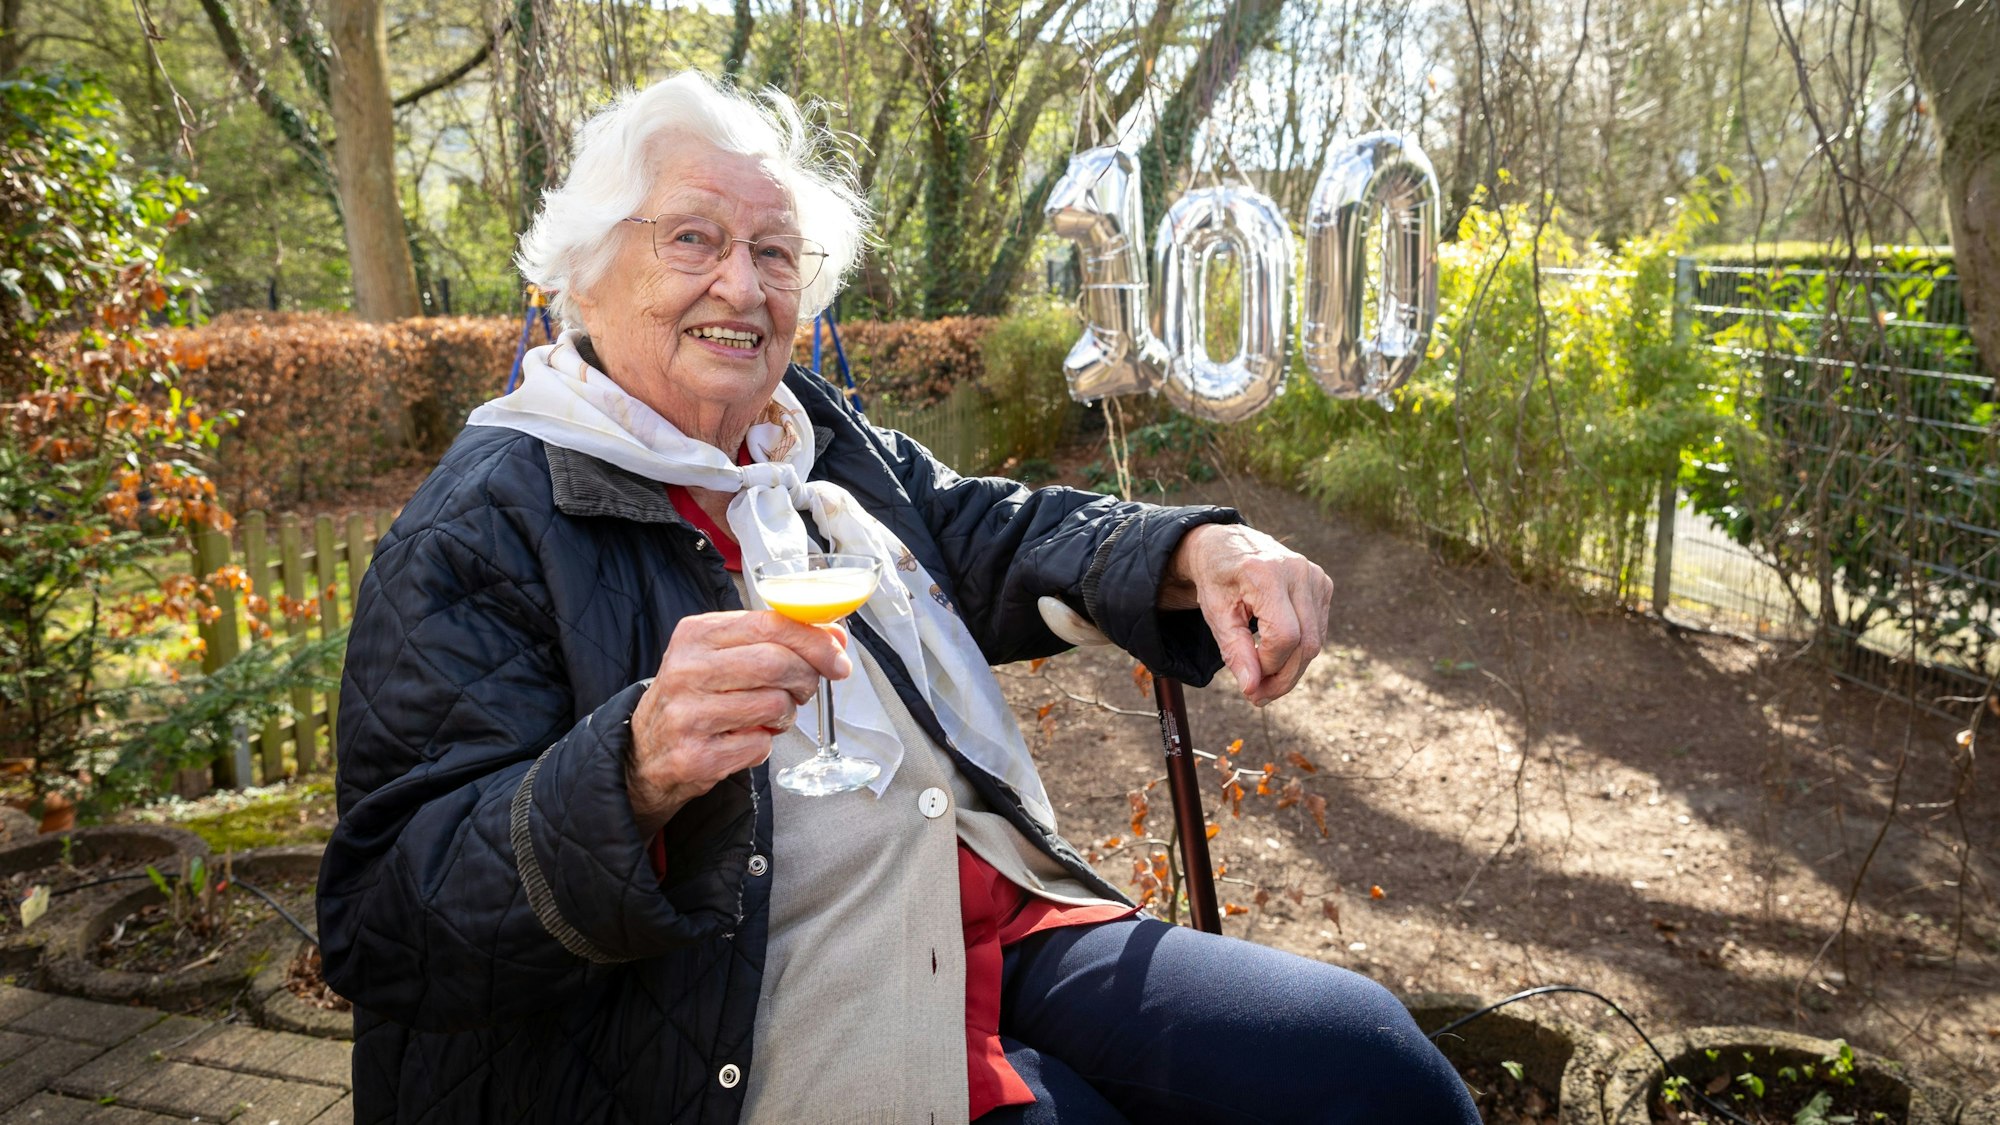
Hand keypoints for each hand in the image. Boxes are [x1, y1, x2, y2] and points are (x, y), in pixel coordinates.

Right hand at [627, 611, 850, 834]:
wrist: (645, 749)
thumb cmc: (695, 696)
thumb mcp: (721, 653)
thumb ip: (774, 640)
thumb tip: (835, 638)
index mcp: (696, 634)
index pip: (769, 625)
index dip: (814, 641)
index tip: (838, 657)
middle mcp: (687, 671)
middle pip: (776, 664)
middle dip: (806, 678)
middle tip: (805, 689)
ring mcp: (688, 715)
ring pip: (774, 705)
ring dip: (785, 714)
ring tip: (767, 715)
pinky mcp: (696, 756)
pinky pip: (760, 746)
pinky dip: (765, 744)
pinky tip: (745, 738)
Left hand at [1160, 524, 1332, 705]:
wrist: (1227, 545)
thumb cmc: (1217, 580)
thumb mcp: (1215, 614)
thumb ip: (1235, 651)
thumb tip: (1252, 689)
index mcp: (1266, 573)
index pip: (1284, 636)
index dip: (1269, 666)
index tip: (1249, 680)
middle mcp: (1298, 571)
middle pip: (1307, 643)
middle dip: (1284, 677)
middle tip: (1258, 696)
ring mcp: (1315, 575)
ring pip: (1316, 641)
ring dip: (1292, 669)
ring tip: (1265, 680)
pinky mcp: (1323, 583)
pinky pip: (1318, 630)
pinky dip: (1299, 650)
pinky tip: (1276, 654)